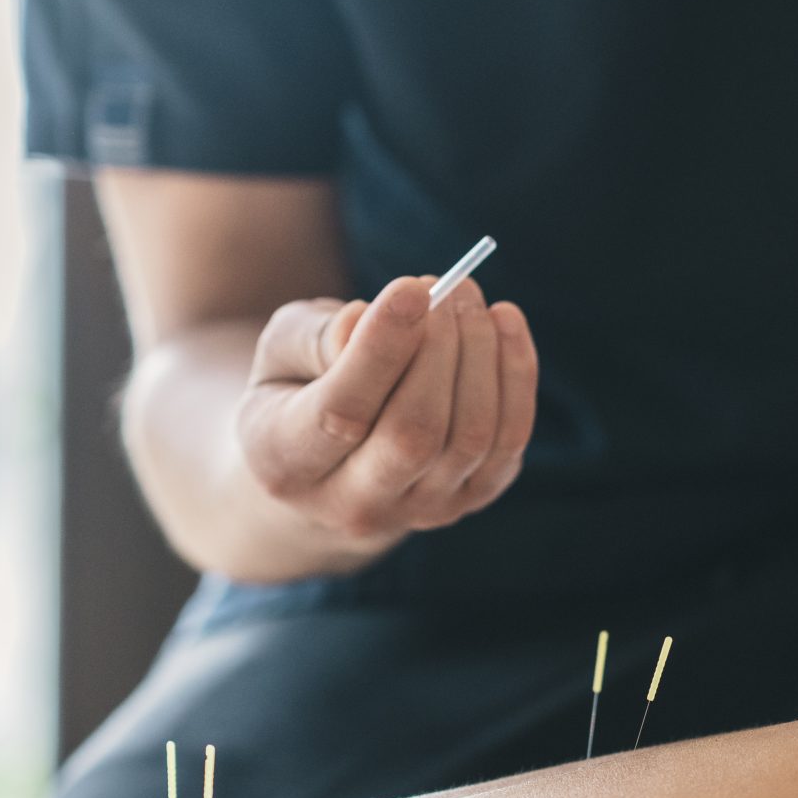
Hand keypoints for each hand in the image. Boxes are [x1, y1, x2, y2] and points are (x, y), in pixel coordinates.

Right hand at [234, 275, 536, 562]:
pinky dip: (516, 376)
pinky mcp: (469, 499)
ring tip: (467, 295)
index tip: (412, 286)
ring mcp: (418, 511)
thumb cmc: (299, 387)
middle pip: (414, 434)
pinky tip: (504, 321)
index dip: (382, 348)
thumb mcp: (281, 353)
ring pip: (469, 437)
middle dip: (438, 349)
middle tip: (444, 286)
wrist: (331, 465)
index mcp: (286, 464)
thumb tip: (367, 321)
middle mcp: (353, 505)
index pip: (341, 413)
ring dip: (480, 354)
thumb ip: (314, 338)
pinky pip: (507, 442)